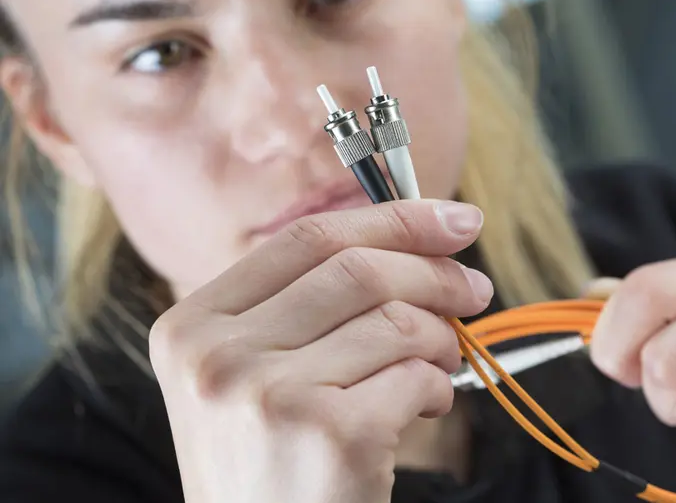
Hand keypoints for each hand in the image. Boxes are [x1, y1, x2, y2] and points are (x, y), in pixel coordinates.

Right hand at [149, 200, 493, 502]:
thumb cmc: (272, 466)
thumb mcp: (252, 377)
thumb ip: (308, 306)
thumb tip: (420, 235)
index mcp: (191, 328)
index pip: (307, 239)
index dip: (393, 219)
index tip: (455, 220)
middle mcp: (218, 357)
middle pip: (357, 269)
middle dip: (434, 272)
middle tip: (474, 290)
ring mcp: (270, 395)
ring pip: (395, 321)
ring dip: (440, 338)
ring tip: (443, 364)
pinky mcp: (331, 435)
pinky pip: (415, 376)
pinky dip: (438, 387)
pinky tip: (426, 407)